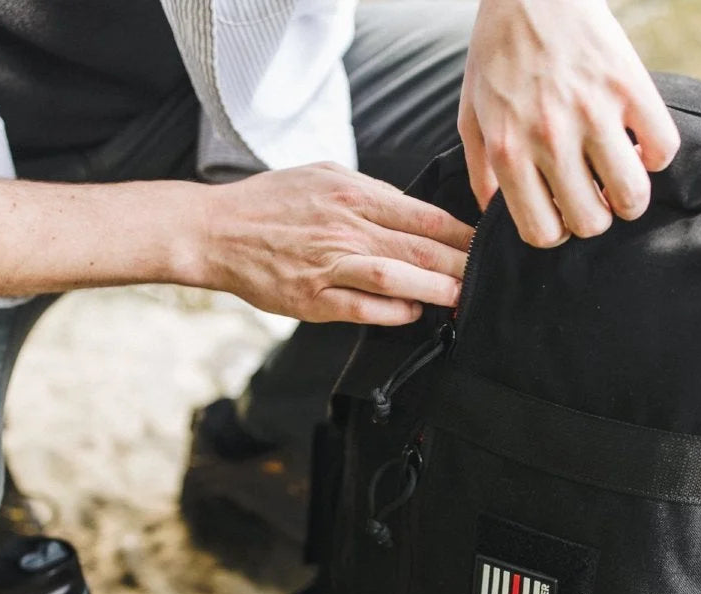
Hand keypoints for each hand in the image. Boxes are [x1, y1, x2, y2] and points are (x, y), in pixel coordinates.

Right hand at [202, 162, 474, 324]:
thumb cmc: (270, 203)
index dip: (459, 232)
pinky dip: (395, 311)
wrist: (215, 230)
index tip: (482, 244)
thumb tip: (412, 210)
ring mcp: (329, 264)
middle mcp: (345, 226)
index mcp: (351, 192)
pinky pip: (365, 308)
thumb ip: (369, 191)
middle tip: (485, 276)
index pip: (423, 213)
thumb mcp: (322, 174)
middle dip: (459, 264)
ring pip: (397, 276)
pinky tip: (414, 312)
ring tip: (461, 298)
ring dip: (435, 289)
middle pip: (419, 246)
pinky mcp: (314, 298)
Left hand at [458, 0, 679, 246]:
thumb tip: (492, 216)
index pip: (543, 232)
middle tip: (594, 195)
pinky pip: (662, 149)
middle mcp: (549, 138)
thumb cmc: (497, 53)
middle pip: (591, 222)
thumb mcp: (470, 114)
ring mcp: (592, 112)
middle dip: (594, 217)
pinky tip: (640, 144)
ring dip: (630, 198)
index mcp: (509, 151)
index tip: (562, 212)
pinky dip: (656, 156)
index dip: (557, 231)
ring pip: (631, 196)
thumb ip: (479, 171)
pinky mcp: (629, 85)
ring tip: (621, 179)